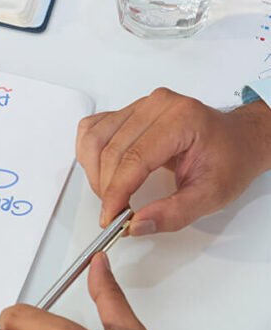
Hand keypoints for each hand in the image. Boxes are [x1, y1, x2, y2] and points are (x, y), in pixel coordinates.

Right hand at [77, 88, 270, 233]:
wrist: (238, 140)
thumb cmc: (230, 159)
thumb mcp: (211, 195)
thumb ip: (174, 214)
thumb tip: (137, 224)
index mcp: (181, 119)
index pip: (134, 158)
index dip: (116, 192)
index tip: (111, 218)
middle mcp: (157, 105)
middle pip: (110, 150)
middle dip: (106, 188)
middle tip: (115, 213)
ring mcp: (139, 105)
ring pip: (94, 139)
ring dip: (95, 173)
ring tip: (112, 194)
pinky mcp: (127, 111)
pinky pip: (92, 129)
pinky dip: (90, 155)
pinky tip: (103, 171)